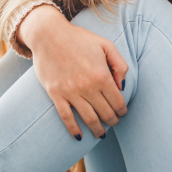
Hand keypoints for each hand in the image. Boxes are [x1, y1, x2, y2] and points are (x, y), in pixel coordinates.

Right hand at [17, 5, 128, 139]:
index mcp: (102, 75)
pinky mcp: (55, 94)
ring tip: (102, 134)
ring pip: (89, 119)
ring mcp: (70, 92)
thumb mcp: (106, 46)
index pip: (118, 102)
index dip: (122, 111)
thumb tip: (122, 87)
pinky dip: (74, 130)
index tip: (122, 113)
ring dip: (98, 130)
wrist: (49, 35)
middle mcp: (87, 87)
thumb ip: (120, 66)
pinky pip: (66, 117)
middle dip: (112, 121)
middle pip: (105, 113)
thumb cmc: (80, 39)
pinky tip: (79, 137)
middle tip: (114, 122)